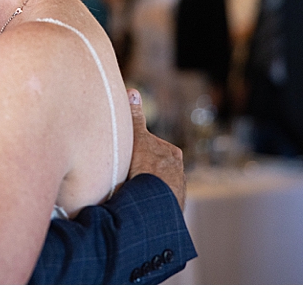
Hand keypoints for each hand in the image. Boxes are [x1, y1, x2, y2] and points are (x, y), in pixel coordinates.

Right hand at [126, 88, 185, 208]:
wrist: (156, 205)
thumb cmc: (145, 169)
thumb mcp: (136, 139)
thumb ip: (134, 117)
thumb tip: (132, 91)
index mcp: (171, 154)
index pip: (151, 148)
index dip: (135, 151)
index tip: (124, 158)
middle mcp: (178, 172)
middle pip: (155, 168)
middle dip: (142, 172)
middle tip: (124, 178)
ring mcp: (176, 193)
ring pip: (157, 187)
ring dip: (145, 191)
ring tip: (129, 196)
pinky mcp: (172, 211)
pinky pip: (157, 204)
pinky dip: (147, 204)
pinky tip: (137, 207)